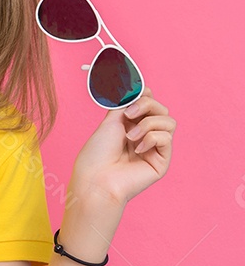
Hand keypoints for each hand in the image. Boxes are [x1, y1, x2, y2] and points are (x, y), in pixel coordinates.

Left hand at [70, 87, 176, 208]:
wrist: (96, 178)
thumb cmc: (97, 153)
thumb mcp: (111, 120)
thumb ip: (127, 104)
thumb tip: (140, 88)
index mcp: (132, 124)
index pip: (150, 102)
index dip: (144, 95)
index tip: (132, 95)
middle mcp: (145, 135)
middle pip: (162, 109)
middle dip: (147, 105)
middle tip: (128, 114)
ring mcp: (154, 148)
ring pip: (169, 121)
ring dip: (148, 123)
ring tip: (130, 136)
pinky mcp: (161, 161)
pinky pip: (167, 138)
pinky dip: (151, 138)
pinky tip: (137, 149)